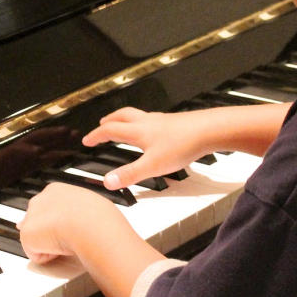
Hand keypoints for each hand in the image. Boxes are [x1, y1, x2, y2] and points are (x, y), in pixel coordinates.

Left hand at [17, 182, 119, 264]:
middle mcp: (40, 200)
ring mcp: (31, 216)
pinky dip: (48, 257)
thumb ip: (76, 211)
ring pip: (37, 239)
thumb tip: (75, 220)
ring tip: (68, 243)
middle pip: (37, 222)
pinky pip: (36, 254)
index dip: (55, 224)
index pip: (48, 208)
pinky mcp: (27, 234)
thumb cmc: (97, 216)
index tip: (67, 230)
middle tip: (67, 239)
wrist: (90, 223)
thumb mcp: (91, 207)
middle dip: (47, 233)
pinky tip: (61, 249)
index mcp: (56, 190)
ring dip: (50, 245)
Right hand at [80, 107, 208, 188]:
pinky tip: (153, 132)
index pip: (110, 130)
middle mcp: (147, 122)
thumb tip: (107, 181)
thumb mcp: (152, 166)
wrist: (209, 130)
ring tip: (124, 125)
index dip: (96, 135)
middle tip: (102, 124)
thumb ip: (129, 174)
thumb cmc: (182, 145)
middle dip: (109, 120)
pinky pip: (152, 119)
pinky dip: (144, 123)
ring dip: (125, 119)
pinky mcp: (175, 122)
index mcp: (138, 131)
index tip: (87, 140)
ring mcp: (162, 120)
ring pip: (137, 115)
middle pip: (122, 116)